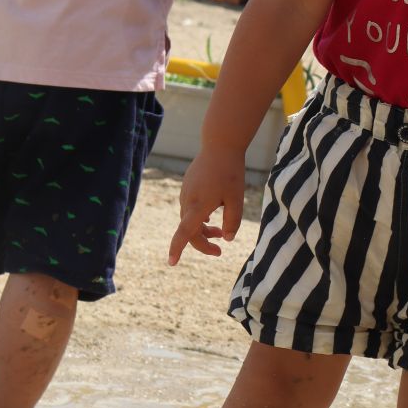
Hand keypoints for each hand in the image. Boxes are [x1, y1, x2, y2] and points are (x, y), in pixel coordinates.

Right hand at [169, 146, 244, 264]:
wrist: (220, 145)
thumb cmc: (230, 172)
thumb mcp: (236, 199)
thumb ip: (233, 221)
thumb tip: (228, 238)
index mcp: (198, 206)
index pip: (185, 233)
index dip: (177, 249)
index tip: (172, 263)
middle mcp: (187, 201)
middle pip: (190, 230)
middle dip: (203, 243)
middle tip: (220, 251)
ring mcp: (186, 193)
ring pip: (190, 219)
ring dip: (203, 230)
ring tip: (221, 233)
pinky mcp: (188, 187)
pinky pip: (190, 208)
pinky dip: (199, 218)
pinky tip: (210, 218)